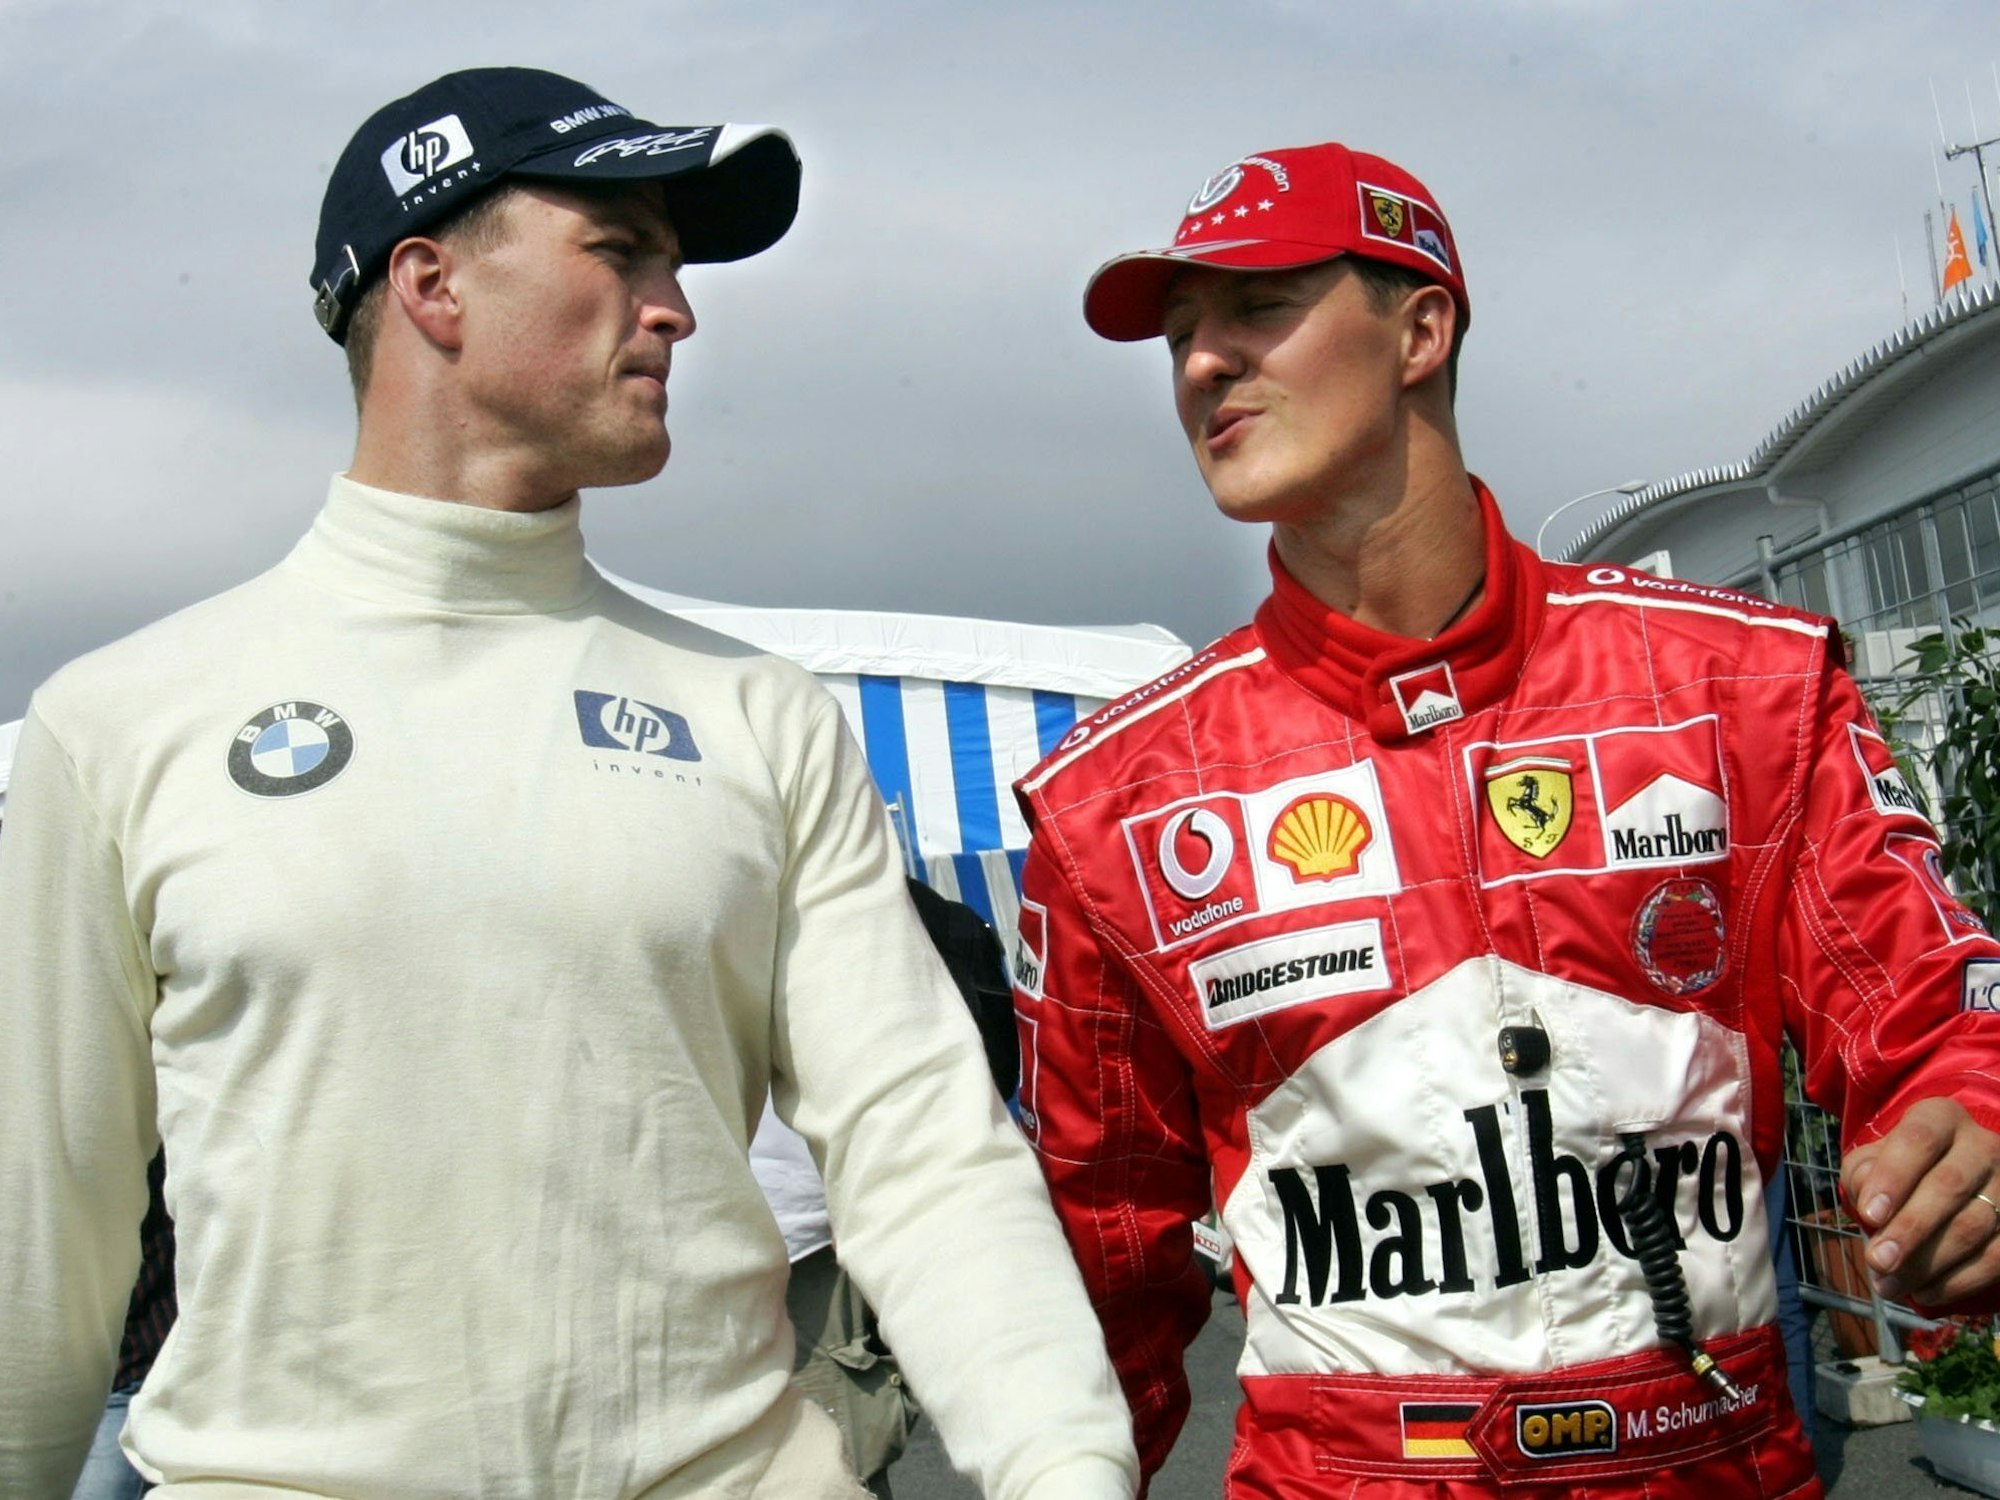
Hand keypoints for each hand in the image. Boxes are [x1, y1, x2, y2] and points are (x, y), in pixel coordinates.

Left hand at [1842, 1097, 1999, 1305]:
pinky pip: (1997, 1258)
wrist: (1949, 1178)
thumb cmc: (1900, 1168)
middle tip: (1878, 1261)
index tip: (1869, 1216)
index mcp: (1941, 1119)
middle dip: (1910, 1229)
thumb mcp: (1873, 1160)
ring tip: (1889, 1285)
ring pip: (1975, 1226)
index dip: (1894, 1178)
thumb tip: (1871, 1211)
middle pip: (1950, 1187)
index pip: (1919, 1140)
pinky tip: (1925, 1293)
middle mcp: (1983, 1146)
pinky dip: (1959, 1281)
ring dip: (1928, 1264)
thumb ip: (1863, 1176)